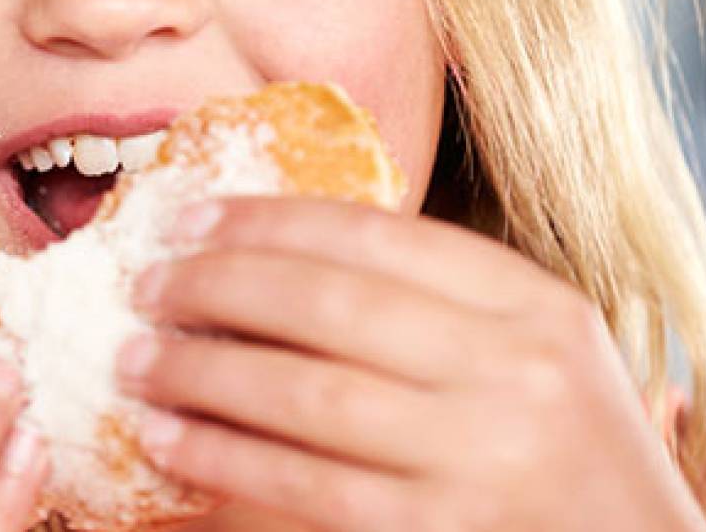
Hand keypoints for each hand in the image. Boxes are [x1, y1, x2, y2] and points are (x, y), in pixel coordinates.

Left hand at [116, 197, 705, 531]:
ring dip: (202, 373)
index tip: (190, 217)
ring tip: (135, 360)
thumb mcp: (540, 356)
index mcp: (537, 307)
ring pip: (307, 396)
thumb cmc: (570, 457)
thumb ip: (439, 304)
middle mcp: (517, 373)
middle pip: (332, 305)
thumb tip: (276, 254)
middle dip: (219, 287)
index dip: (267, 221)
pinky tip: (168, 439)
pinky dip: (224, 458)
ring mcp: (482, 461)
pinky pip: (306, 487)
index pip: (378, 234)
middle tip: (146, 283)